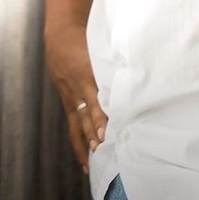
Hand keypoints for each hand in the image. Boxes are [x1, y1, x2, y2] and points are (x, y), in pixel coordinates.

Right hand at [45, 22, 107, 173]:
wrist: (60, 37)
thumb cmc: (85, 42)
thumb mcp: (99, 49)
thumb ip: (115, 61)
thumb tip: (138, 70)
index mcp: (88, 74)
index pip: (97, 97)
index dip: (102, 113)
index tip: (110, 126)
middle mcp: (79, 88)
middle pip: (87, 113)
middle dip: (94, 130)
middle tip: (102, 145)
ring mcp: (71, 97)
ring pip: (78, 125)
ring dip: (85, 142)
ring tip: (92, 161)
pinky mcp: (68, 102)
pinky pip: (73, 125)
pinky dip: (78, 141)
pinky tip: (85, 155)